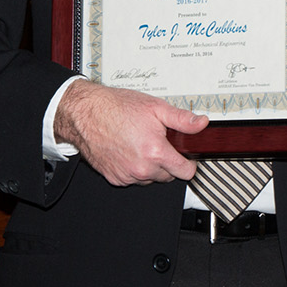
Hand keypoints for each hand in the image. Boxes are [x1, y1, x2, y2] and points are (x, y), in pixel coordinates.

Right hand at [54, 79, 207, 185]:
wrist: (85, 114)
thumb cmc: (116, 108)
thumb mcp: (156, 108)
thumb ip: (182, 119)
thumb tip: (201, 124)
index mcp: (155, 152)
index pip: (185, 172)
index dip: (189, 163)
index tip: (186, 156)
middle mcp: (141, 168)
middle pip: (168, 176)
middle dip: (169, 162)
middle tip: (160, 143)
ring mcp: (127, 175)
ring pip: (150, 178)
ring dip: (151, 166)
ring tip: (142, 144)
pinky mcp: (115, 178)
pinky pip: (133, 178)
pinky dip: (134, 168)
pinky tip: (129, 151)